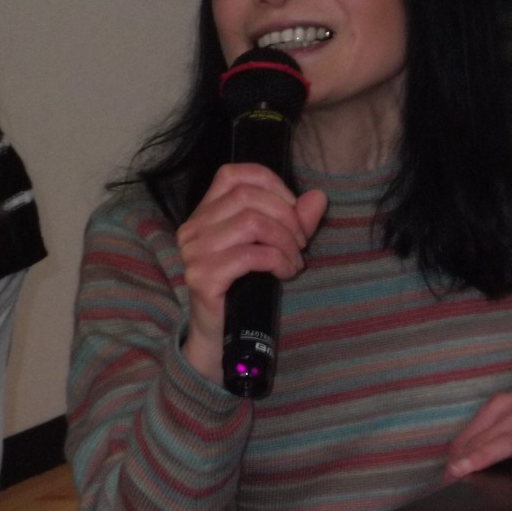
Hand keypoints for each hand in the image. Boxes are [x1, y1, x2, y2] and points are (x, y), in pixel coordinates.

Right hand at [176, 163, 326, 382]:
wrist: (219, 336)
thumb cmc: (244, 288)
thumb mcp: (272, 247)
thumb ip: (293, 220)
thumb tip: (318, 197)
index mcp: (204, 213)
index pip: (233, 175)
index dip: (271, 185)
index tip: (293, 209)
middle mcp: (193, 227)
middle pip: (248, 197)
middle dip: (286, 217)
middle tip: (300, 244)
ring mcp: (194, 252)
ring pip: (252, 223)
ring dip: (284, 242)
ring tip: (294, 262)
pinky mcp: (202, 276)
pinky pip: (250, 255)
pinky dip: (278, 261)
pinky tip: (285, 273)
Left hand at [444, 387, 511, 479]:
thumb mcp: (511, 410)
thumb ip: (488, 429)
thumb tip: (459, 452)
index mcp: (502, 406)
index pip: (475, 428)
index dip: (459, 449)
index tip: (447, 468)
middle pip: (488, 436)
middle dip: (467, 456)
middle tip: (451, 473)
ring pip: (510, 442)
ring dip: (487, 455)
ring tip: (469, 468)